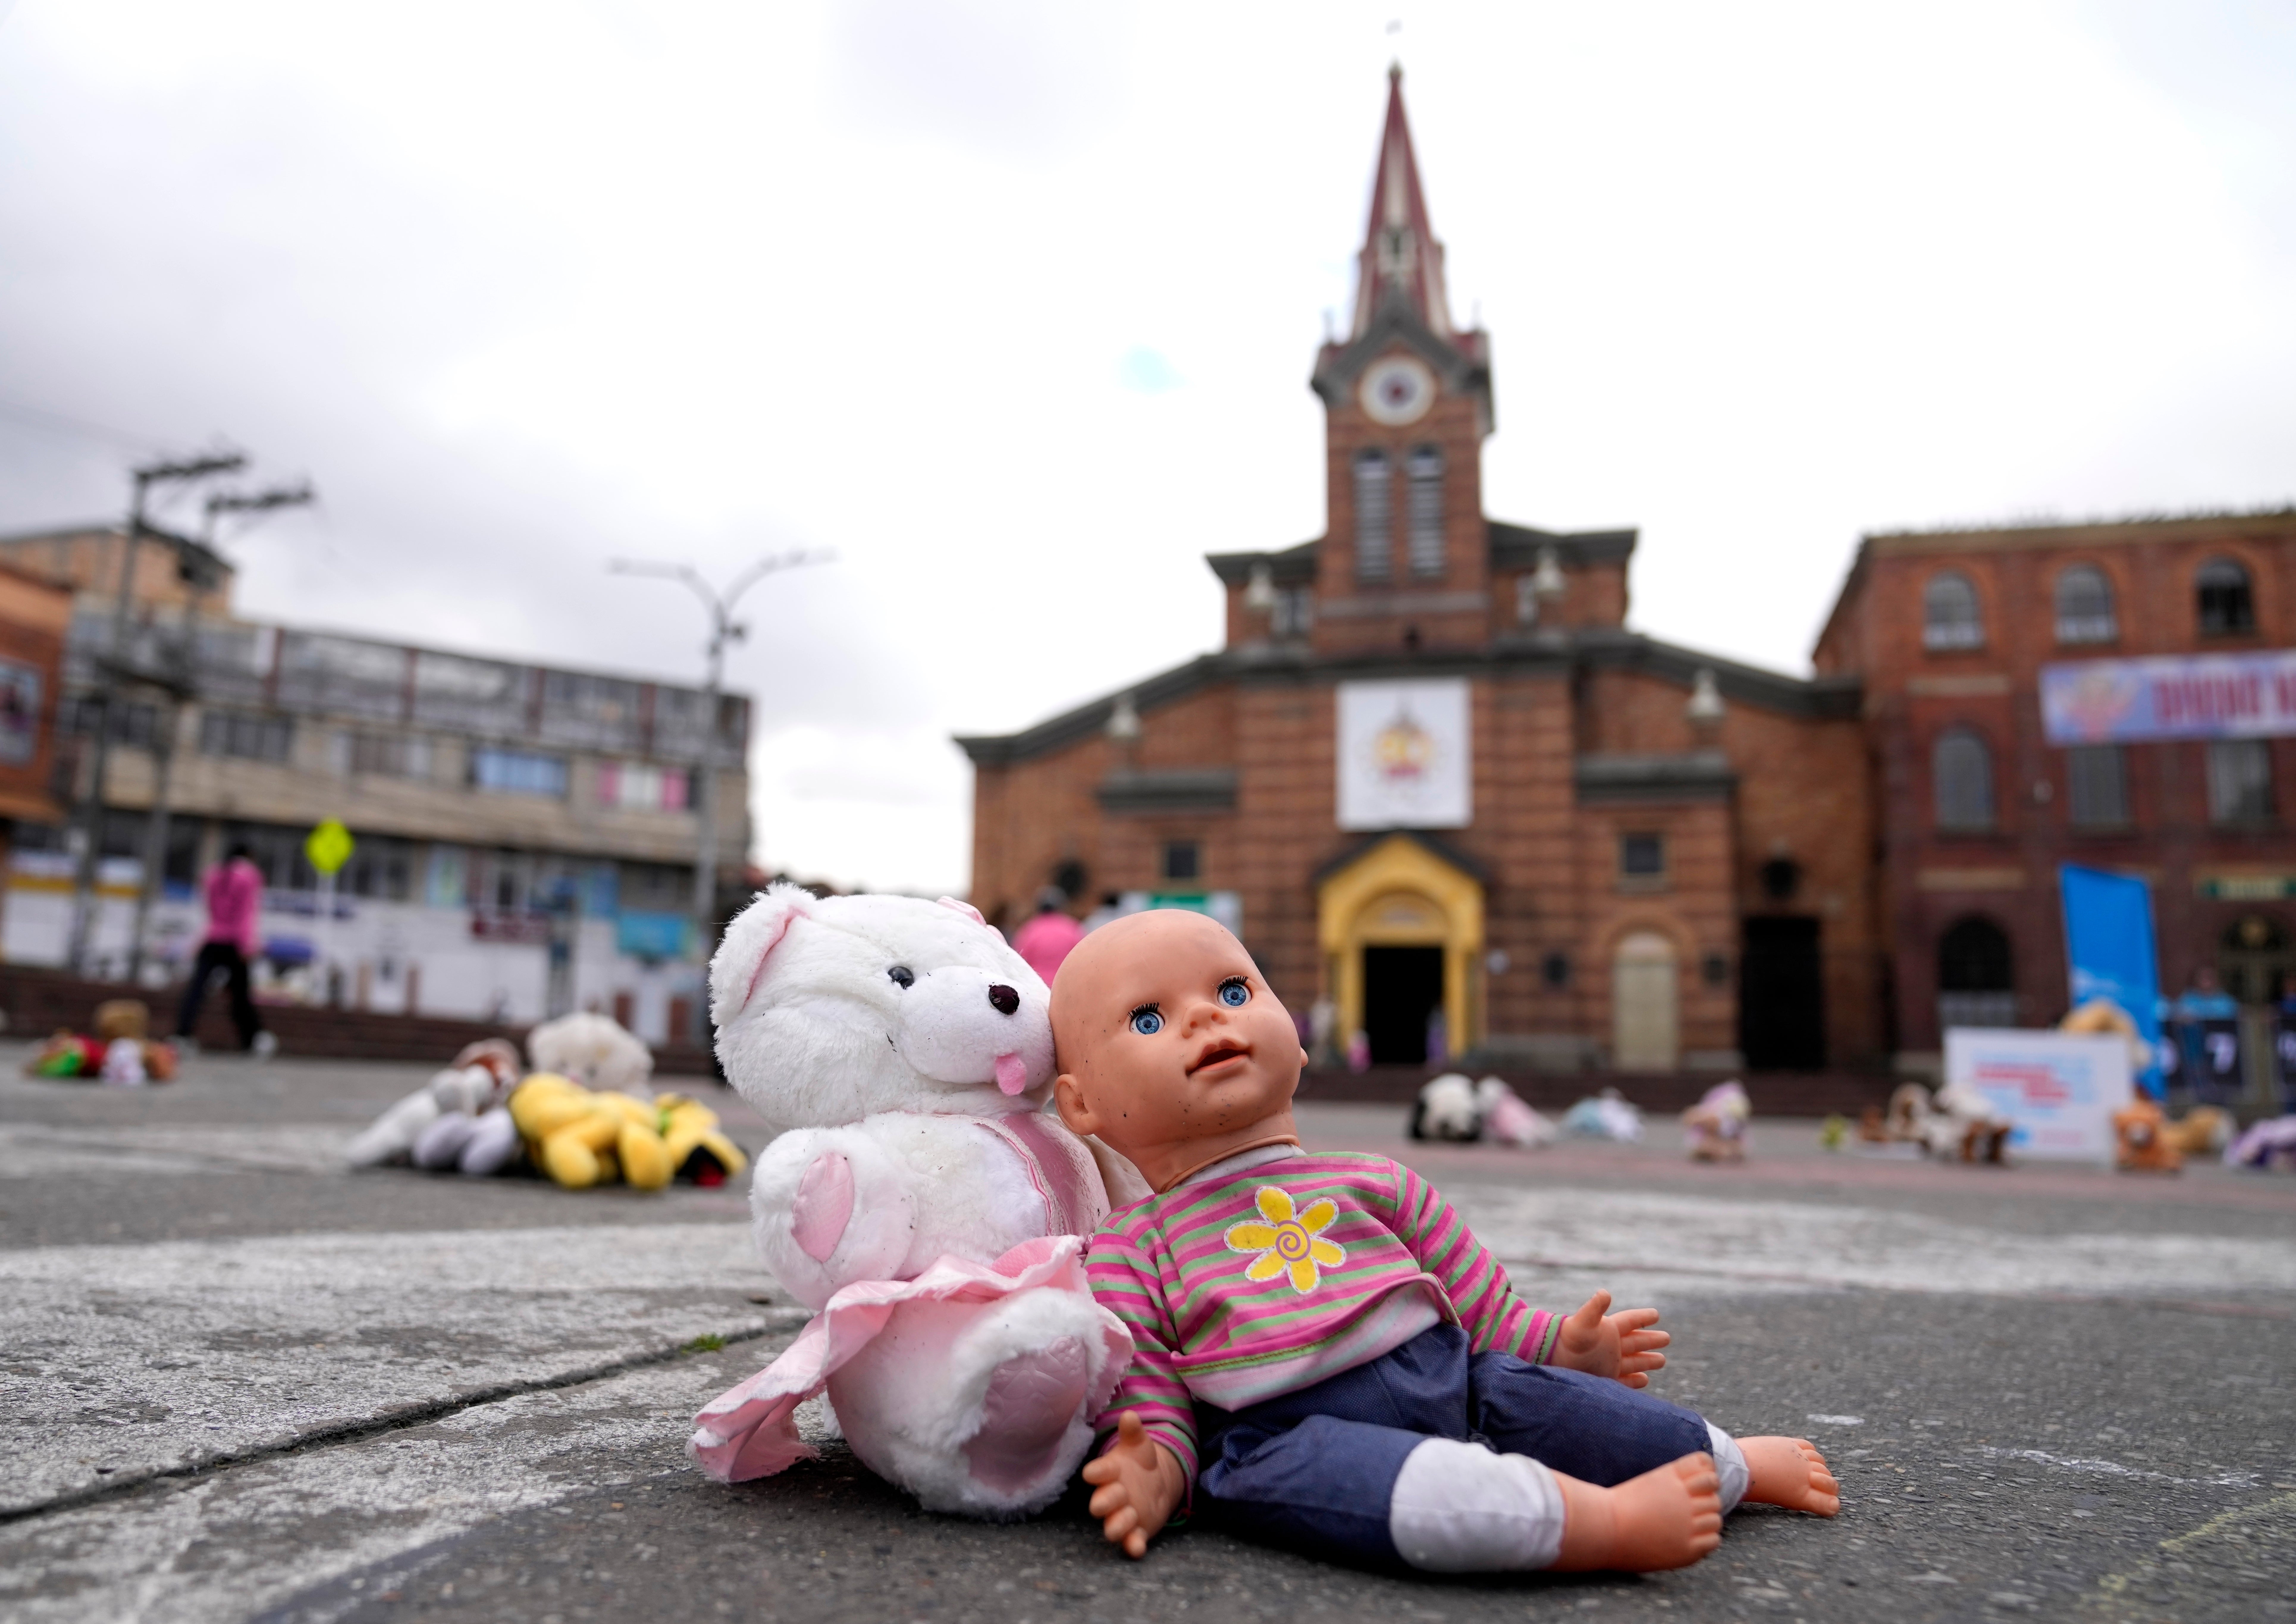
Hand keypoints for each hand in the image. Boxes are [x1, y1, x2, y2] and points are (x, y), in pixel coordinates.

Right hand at [1079, 1411, 1187, 1557]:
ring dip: (1117, 1525)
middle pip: (1103, 1501)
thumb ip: (1133, 1432)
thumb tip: (1130, 1415)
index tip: (1091, 1473)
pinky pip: (1133, 1541)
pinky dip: (1134, 1546)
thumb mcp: (1139, 1445)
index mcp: (1111, 1472)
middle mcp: (1113, 1495)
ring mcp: (1124, 1515)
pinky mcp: (1137, 1531)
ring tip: (1123, 1524)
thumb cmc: (1140, 1462)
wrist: (1154, 1484)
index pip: (1100, 1471)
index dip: (1096, 1473)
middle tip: (1101, 1505)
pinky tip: (1137, 1549)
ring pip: (1115, 1524)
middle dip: (1103, 1503)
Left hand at [1549, 1290, 1668, 1387]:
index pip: (1630, 1321)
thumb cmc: (1567, 1339)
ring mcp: (1608, 1363)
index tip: (1656, 1314)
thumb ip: (1594, 1308)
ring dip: (1647, 1361)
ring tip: (1661, 1361)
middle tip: (1666, 1338)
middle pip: (1636, 1342)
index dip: (1643, 1317)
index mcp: (1608, 1329)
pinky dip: (1635, 1381)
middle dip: (1650, 1340)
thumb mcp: (1582, 1322)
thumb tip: (1605, 1292)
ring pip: (1633, 1362)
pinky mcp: (1605, 1378)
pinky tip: (1644, 1380)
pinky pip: (1624, 1380)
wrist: (1551, 1361)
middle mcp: (1610, 1346)